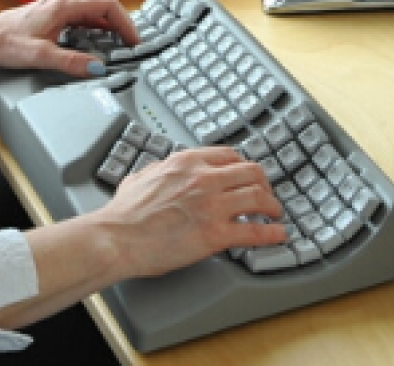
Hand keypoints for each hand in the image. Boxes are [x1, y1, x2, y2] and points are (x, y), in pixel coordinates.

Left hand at [0, 0, 140, 76]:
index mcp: (64, 5)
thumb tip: (97, 68)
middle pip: (104, 4)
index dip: (125, 23)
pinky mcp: (53, 14)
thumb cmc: (6, 42)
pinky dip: (96, 27)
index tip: (134, 41)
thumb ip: (71, 62)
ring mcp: (58, 6)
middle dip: (121, 23)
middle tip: (131, 44)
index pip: (107, 5)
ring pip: (93, 10)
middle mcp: (63, 1)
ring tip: (118, 45)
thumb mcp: (40, 56)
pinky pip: (82, 16)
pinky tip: (96, 42)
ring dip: (109, 25)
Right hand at [93, 147, 286, 278]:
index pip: (229, 155)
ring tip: (275, 214)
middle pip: (251, 172)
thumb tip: (159, 172)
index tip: (248, 176)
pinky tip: (278, 235)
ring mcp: (212, 206)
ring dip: (272, 206)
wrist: (115, 238)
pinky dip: (272, 233)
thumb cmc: (123, 214)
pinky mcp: (215, 235)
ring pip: (258, 198)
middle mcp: (204, 179)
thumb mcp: (141, 176)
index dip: (244, 167)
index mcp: (187, 161)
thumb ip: (158, 170)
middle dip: (265, 183)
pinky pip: (254, 231)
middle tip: (267, 194)